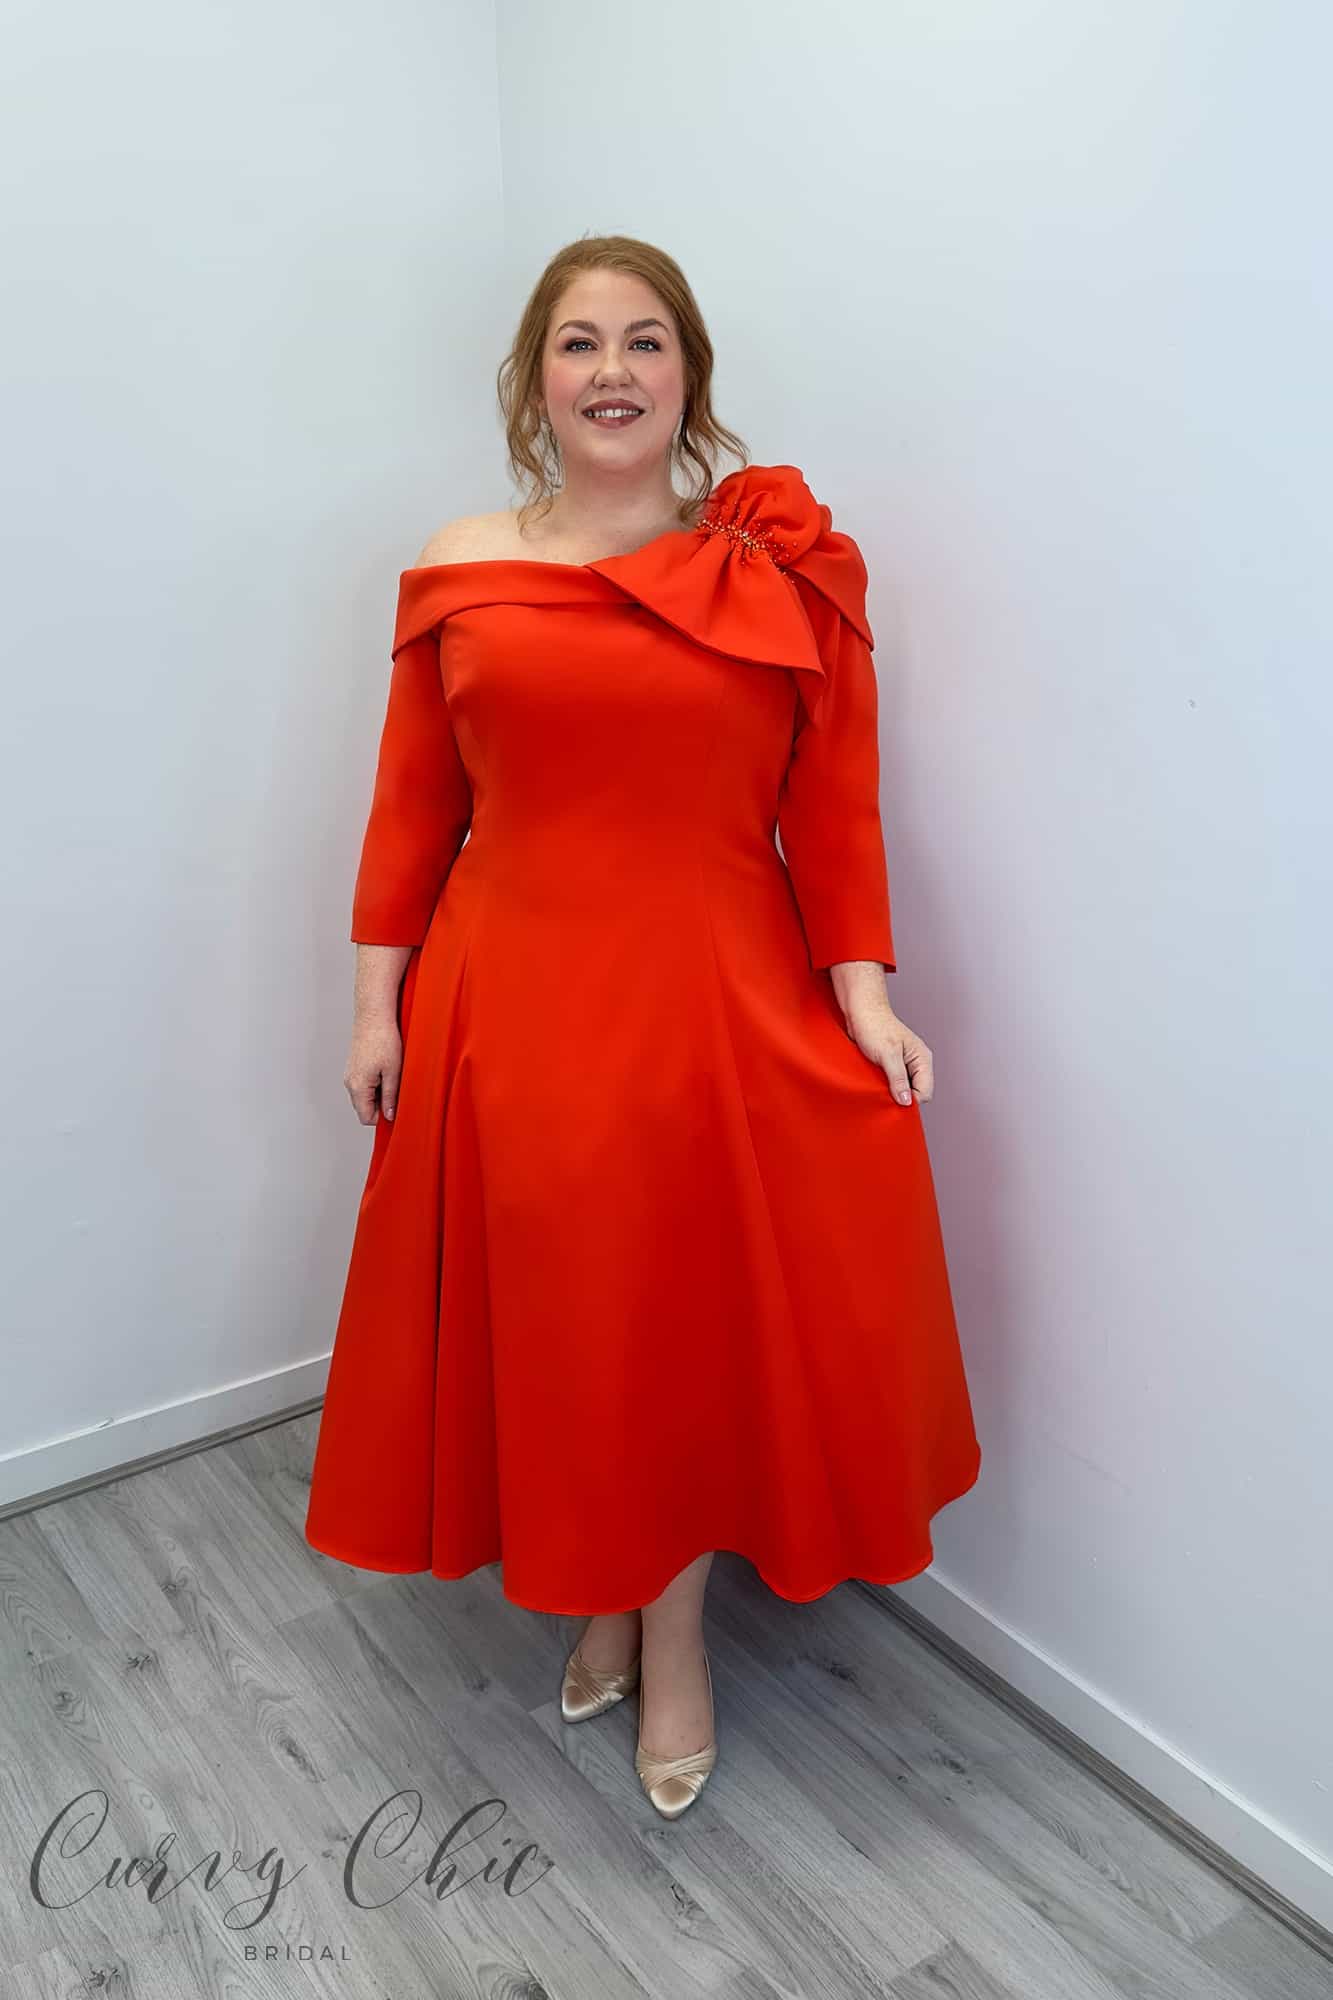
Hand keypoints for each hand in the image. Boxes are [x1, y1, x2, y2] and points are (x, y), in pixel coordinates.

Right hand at [344, 1016, 402, 1124]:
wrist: (373, 1015)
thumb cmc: (383, 1038)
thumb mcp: (393, 1072)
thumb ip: (391, 1097)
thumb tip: (390, 1115)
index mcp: (358, 1087)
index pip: (367, 1118)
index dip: (383, 1118)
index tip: (397, 1111)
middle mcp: (350, 1082)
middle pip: (364, 1108)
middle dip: (382, 1106)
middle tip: (398, 1092)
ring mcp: (350, 1074)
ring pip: (365, 1096)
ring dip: (380, 1094)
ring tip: (393, 1077)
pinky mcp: (354, 1066)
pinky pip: (364, 1084)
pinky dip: (376, 1083)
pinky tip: (386, 1070)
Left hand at [831, 971, 933, 1105]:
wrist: (860, 1010)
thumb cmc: (875, 1026)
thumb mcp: (887, 1055)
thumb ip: (898, 1079)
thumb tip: (906, 1102)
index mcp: (922, 1059)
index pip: (925, 1092)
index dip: (910, 1101)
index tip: (892, 1103)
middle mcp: (916, 1063)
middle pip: (916, 1093)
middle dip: (901, 1099)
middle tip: (883, 1097)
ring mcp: (904, 1065)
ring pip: (903, 1089)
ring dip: (892, 1093)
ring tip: (877, 1089)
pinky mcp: (891, 1065)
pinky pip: (893, 1083)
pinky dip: (885, 1087)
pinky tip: (875, 1085)